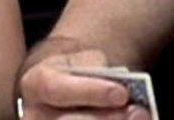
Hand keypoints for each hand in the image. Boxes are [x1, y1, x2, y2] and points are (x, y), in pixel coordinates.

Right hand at [18, 50, 149, 119]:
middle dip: (107, 118)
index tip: (121, 92)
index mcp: (35, 84)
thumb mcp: (84, 58)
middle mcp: (35, 116)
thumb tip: (116, 85)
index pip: (57, 89)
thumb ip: (95, 68)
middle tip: (135, 112)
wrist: (66, 87)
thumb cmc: (77, 73)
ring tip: (138, 117)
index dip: (91, 91)